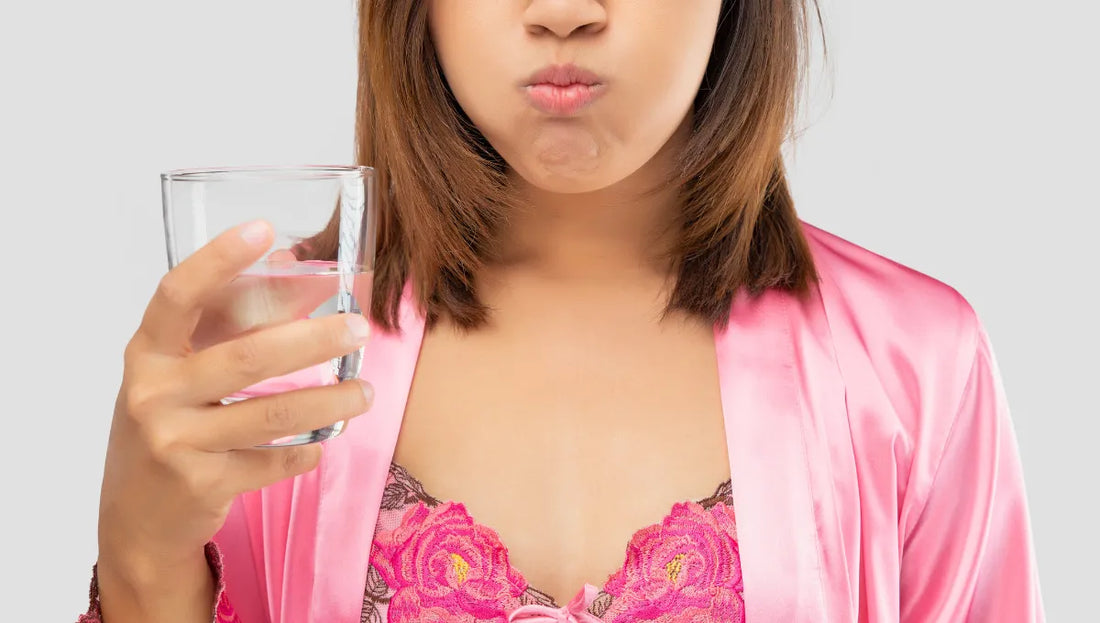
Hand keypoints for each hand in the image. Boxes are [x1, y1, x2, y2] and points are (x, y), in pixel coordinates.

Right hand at [96, 220, 372, 585]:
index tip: (263, 228)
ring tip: (365, 391)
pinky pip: (274, 461)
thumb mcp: (176, 371)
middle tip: (359, 328)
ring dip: (330, 401)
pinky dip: (307, 449)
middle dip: (313, 339)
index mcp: (147, 353)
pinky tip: (322, 440)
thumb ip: (222, 326)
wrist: (136, 514)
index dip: (218, 259)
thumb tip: (292, 265)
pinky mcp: (203, 484)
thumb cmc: (168, 422)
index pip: (178, 295)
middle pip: (247, 357)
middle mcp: (154, 394)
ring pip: (271, 414)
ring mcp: (176, 442)